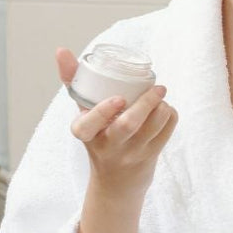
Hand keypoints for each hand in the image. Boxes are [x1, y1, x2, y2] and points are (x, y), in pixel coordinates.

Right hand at [57, 48, 176, 195]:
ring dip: (161, 107)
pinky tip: (165, 109)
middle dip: (145, 103)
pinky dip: (170, 116)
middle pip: (127, 125)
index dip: (103, 111)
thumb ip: (73, 82)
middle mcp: (107, 145)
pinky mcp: (150, 156)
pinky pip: (166, 132)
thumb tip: (61, 50)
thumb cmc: (98, 134)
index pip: (87, 125)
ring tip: (160, 96)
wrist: (116, 181)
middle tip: (158, 88)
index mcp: (85, 133)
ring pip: (151, 127)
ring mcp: (131, 153)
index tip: (118, 98)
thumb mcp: (83, 113)